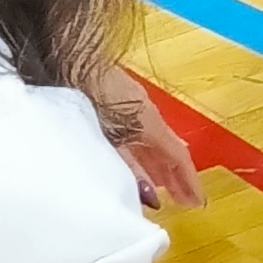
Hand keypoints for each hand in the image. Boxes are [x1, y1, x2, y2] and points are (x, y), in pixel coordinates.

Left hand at [87, 62, 202, 208]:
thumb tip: (151, 198)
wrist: (65, 58)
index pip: (178, 155)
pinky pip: (136, 133)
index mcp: (149, 121)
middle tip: (181, 200)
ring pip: (150, 142)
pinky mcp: (113, 100)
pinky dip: (141, 153)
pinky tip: (134, 163)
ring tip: (160, 189)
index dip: (189, 181)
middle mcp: (144, 112)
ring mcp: (129, 104)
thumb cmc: (89, 98)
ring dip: (158, 166)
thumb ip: (131, 170)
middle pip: (166, 149)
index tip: (198, 203)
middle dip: (175, 177)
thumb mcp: (110, 141)